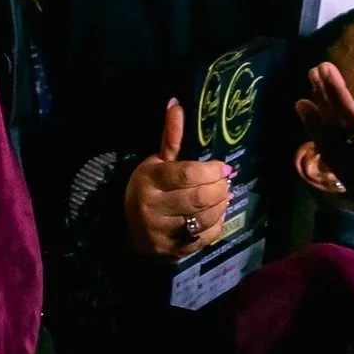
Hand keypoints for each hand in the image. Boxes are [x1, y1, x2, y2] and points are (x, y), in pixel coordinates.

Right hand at [123, 99, 230, 257]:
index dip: (212, 169)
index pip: (187, 175)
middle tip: (224, 181)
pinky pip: (207, 236)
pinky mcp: (173, 250)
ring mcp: (162, 233)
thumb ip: (172, 135)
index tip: (223, 166)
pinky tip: (213, 213)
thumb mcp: (157, 160)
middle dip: (220, 187)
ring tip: (221, 195)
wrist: (129, 227)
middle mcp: (152, 209)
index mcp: (150, 182)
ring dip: (221, 204)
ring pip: (206, 217)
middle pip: (200, 197)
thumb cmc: (150, 187)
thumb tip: (176, 103)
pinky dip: (217, 223)